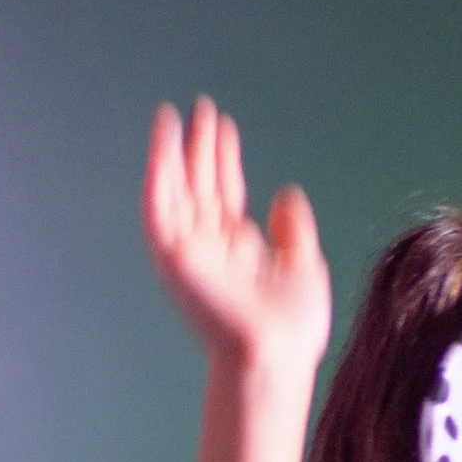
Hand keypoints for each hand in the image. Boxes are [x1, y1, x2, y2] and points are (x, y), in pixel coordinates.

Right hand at [145, 98, 331, 385]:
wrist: (277, 353)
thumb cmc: (293, 328)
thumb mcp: (304, 266)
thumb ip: (293, 231)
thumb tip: (287, 193)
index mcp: (236, 251)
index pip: (224, 195)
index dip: (223, 160)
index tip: (225, 127)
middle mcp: (209, 249)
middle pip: (200, 188)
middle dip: (199, 149)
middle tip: (203, 108)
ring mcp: (189, 252)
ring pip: (175, 192)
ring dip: (172, 154)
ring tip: (176, 115)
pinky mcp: (173, 257)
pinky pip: (158, 208)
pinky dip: (157, 172)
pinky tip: (162, 140)